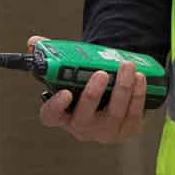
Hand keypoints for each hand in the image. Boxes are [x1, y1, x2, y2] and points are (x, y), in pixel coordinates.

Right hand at [31, 35, 148, 144]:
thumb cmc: (87, 86)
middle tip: (101, 73)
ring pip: (113, 114)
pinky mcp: (126, 130)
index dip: (55, 107)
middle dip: (93, 95)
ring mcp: (104, 132)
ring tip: (127, 67)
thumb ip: (53, 57)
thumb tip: (34, 42)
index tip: (64, 92)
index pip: (51, 116)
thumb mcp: (71, 73)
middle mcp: (81, 127)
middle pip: (84, 117)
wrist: (113, 99)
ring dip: (122, 89)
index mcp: (63, 114)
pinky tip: (140, 78)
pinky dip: (137, 96)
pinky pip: (133, 115)